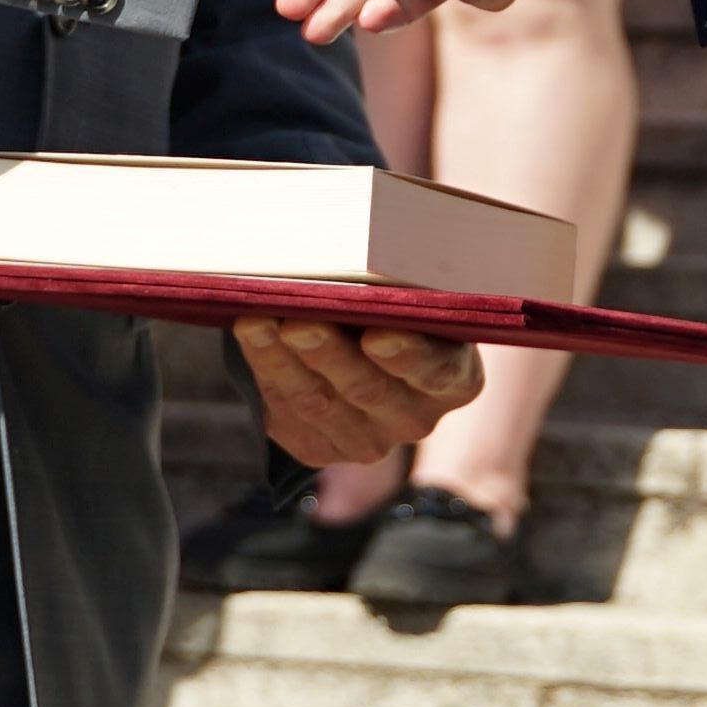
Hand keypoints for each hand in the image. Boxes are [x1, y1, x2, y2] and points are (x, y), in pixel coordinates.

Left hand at [234, 310, 481, 462]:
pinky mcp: (318, 448)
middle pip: (369, 388)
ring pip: (319, 401)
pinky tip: (250, 334)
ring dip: (284, 358)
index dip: (408, 356)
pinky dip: (264, 367)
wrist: (362, 346)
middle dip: (330, 353)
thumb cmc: (397, 305)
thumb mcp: (412, 294)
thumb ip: (398, 286)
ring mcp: (366, 441)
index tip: (379, 333)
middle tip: (300, 321)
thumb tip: (351, 258)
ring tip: (258, 321)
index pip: (438, 373)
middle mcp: (415, 417)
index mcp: (455, 380)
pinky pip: (286, 410)